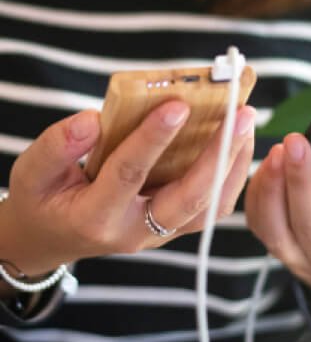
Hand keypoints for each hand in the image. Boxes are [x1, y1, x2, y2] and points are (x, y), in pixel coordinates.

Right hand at [1, 101, 254, 275]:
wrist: (54, 237)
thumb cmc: (43, 201)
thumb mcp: (32, 172)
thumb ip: (58, 145)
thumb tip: (94, 119)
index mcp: (96, 217)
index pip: (129, 174)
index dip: (153, 138)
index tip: (179, 103)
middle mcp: (136, 231)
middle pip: (190, 198)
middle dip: (220, 155)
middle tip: (242, 113)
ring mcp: (160, 234)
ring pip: (210, 207)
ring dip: (234, 166)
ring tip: (246, 124)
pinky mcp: (173, 228)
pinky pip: (211, 207)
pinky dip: (230, 176)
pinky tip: (237, 145)